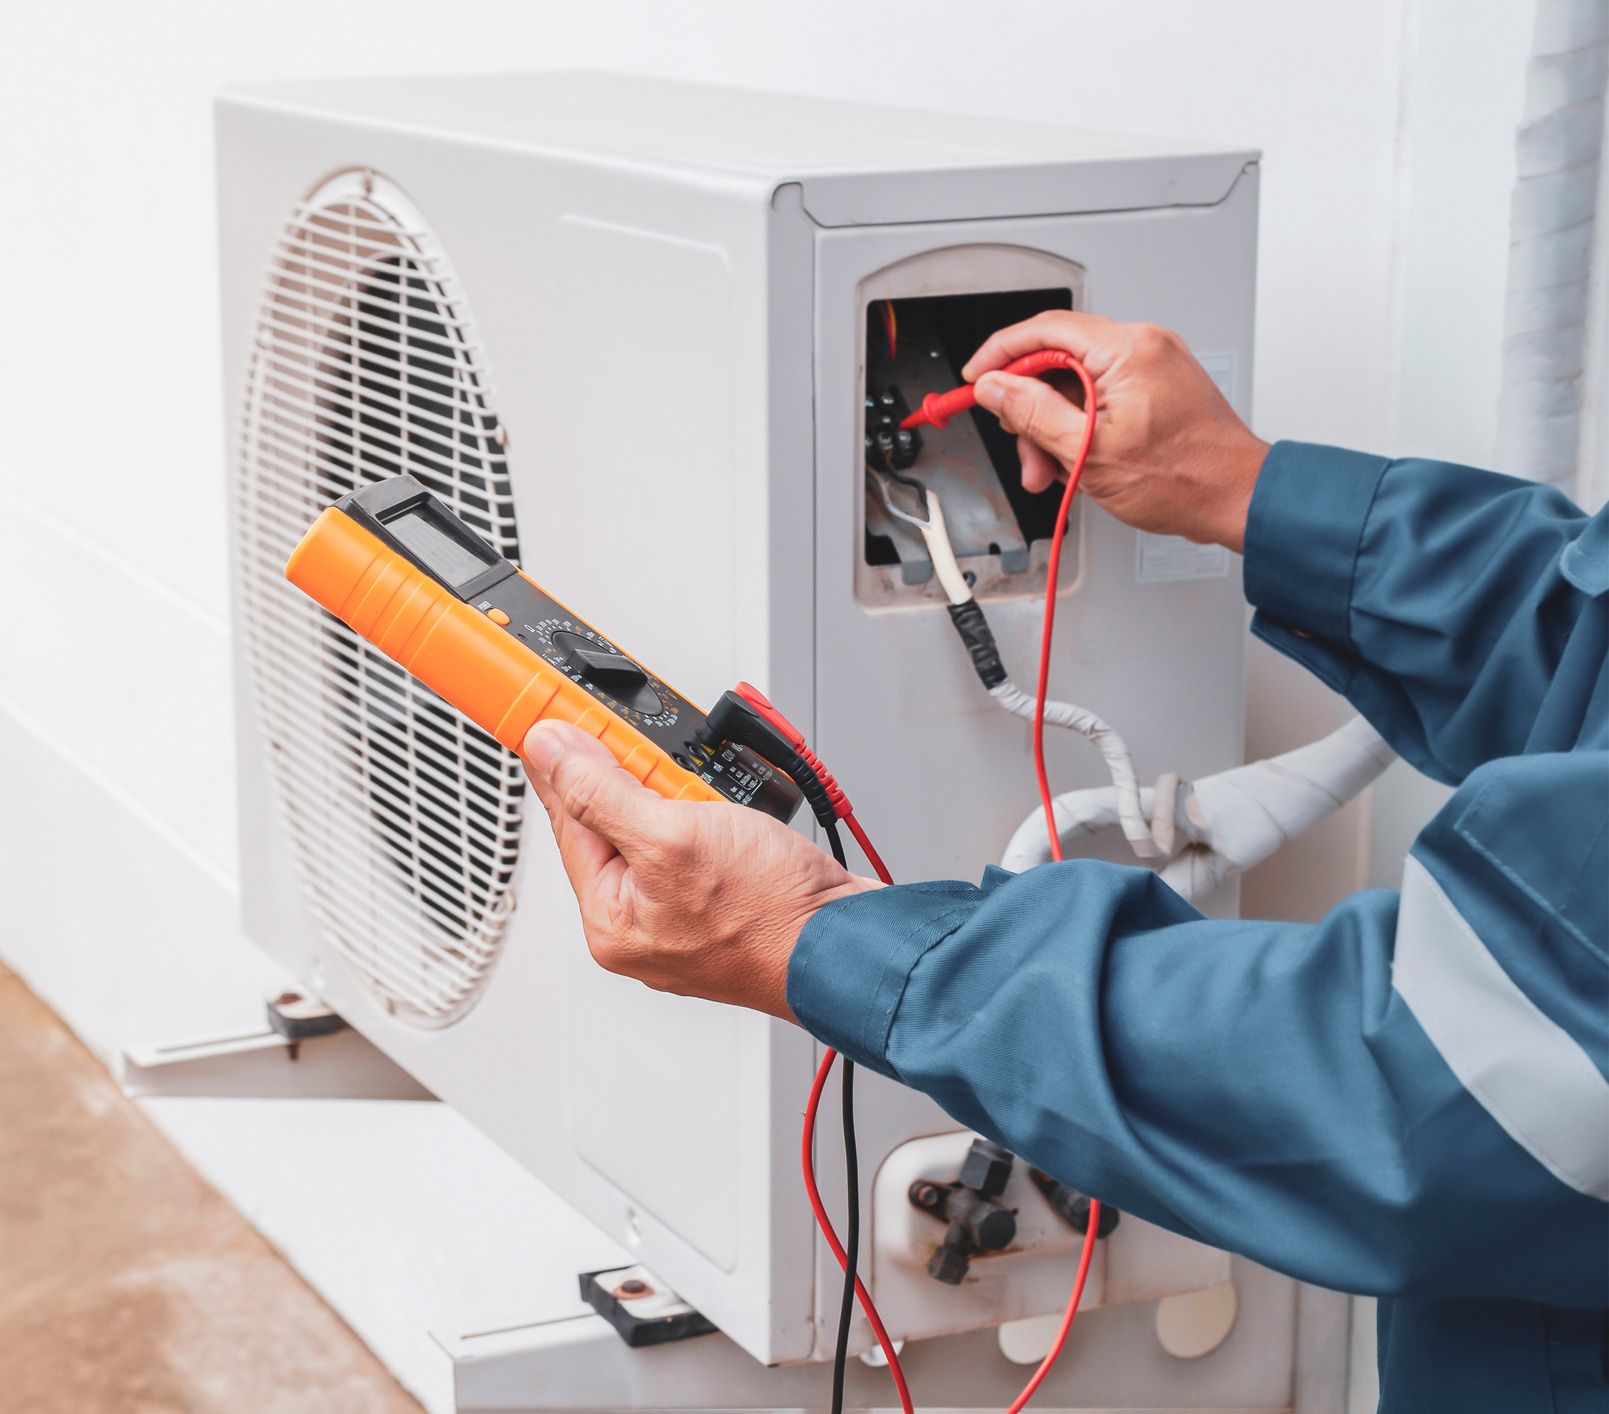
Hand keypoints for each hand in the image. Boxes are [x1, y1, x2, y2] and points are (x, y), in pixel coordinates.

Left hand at [521, 720, 879, 1019]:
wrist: (850, 943)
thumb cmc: (772, 914)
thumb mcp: (672, 837)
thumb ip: (601, 792)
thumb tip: (550, 753)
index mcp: (610, 918)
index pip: (567, 819)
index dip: (564, 761)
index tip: (553, 718)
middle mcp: (641, 923)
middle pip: (612, 822)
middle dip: (637, 780)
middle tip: (659, 758)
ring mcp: (684, 914)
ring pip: (660, 827)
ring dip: (682, 795)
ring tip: (709, 798)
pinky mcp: (724, 900)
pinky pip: (699, 841)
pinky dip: (710, 815)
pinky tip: (729, 810)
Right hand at [963, 312, 1269, 551]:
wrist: (1236, 497)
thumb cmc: (1184, 479)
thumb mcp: (1089, 452)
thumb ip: (1033, 414)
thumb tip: (996, 388)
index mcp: (1127, 350)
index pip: (1044, 330)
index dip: (1000, 354)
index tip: (976, 380)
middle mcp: (1142, 345)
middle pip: (1057, 359)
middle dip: (1030, 406)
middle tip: (1021, 446)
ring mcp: (1152, 364)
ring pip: (1076, 382)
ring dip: (1054, 425)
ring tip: (1051, 470)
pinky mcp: (1156, 385)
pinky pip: (1101, 394)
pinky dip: (1080, 425)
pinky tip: (1076, 460)